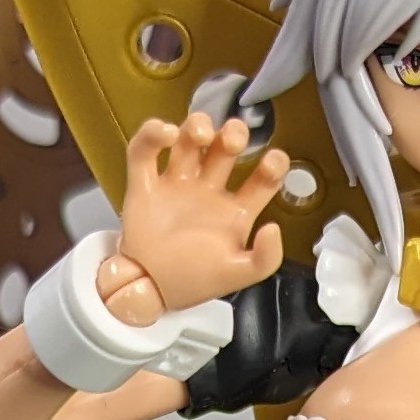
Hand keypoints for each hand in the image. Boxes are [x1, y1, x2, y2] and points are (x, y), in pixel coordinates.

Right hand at [112, 111, 287, 314]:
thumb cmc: (194, 282)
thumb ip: (265, 259)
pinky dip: (152, 134)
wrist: (149, 292)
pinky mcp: (145, 185)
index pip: (261, 178)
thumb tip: (274, 228)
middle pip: (225, 148)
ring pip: (189, 140)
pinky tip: (165, 133)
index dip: (272, 165)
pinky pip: (145, 151)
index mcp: (234, 211)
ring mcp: (176, 185)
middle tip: (233, 141)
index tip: (274, 160)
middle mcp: (208, 191)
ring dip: (197, 126)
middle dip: (232, 135)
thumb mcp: (238, 276)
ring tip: (199, 135)